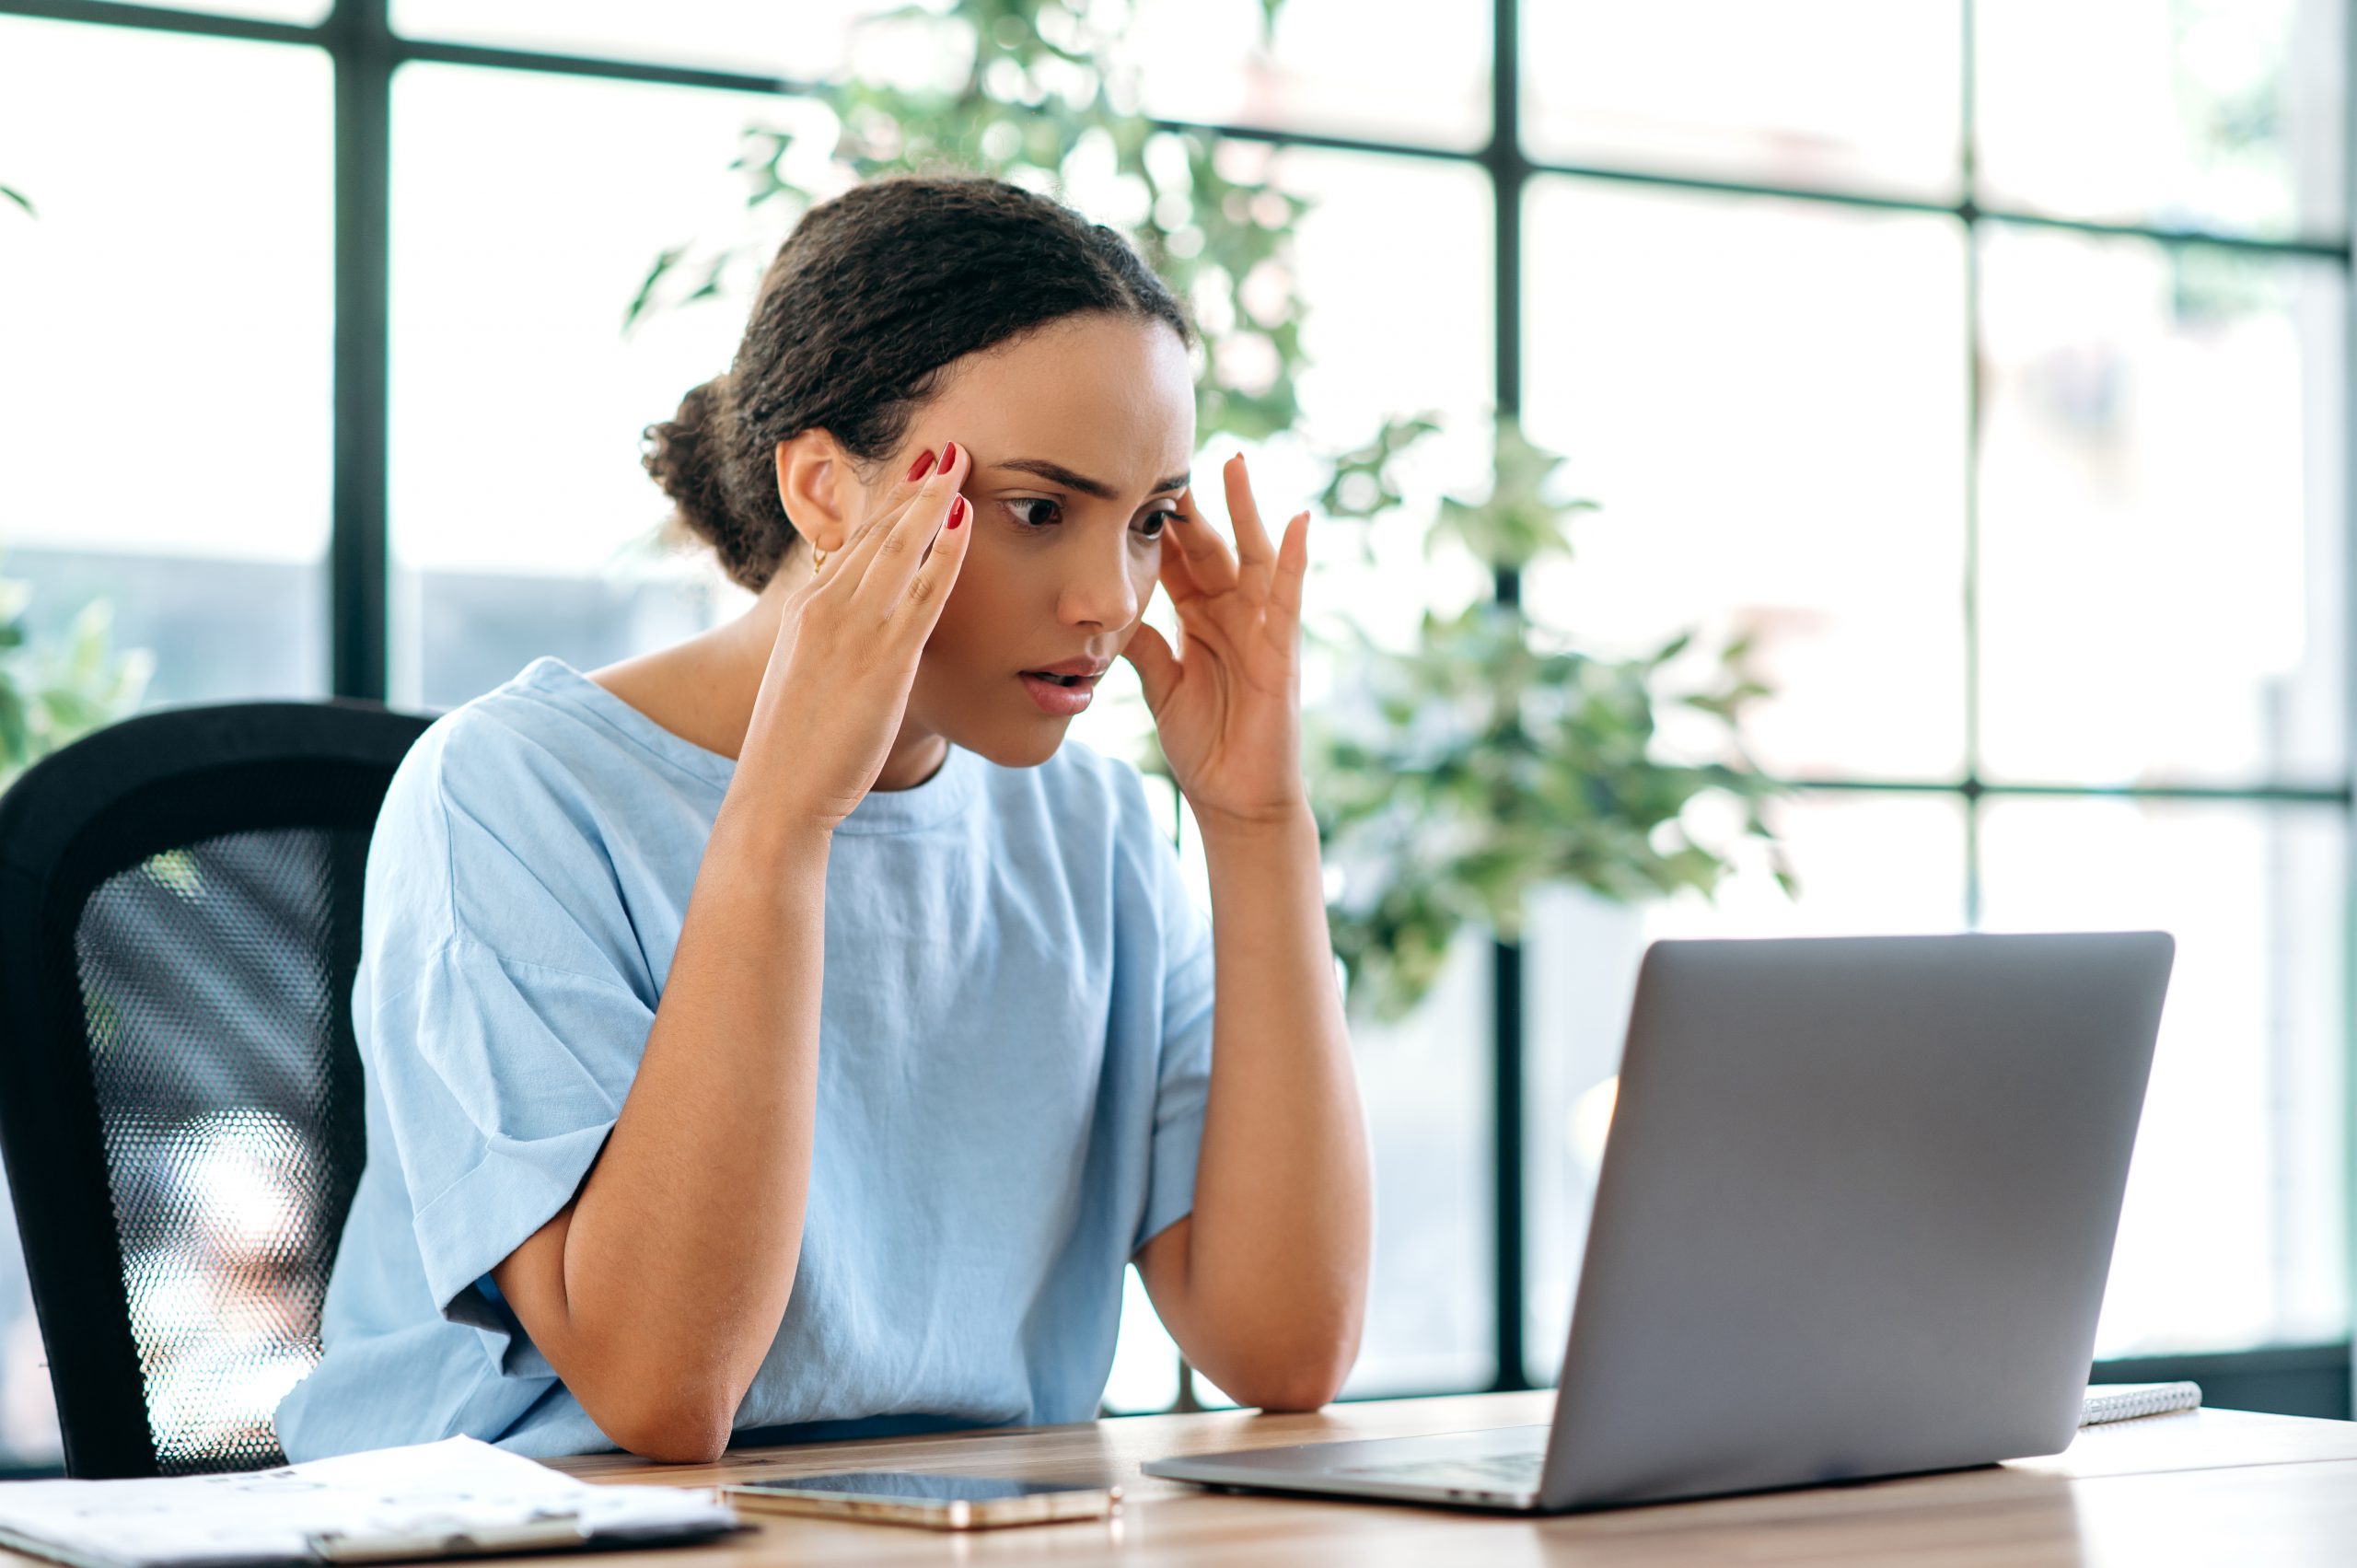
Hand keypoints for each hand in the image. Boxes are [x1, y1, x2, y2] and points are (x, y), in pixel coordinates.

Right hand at [744, 442, 973, 830]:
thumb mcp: (809, 681)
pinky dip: (945, 550)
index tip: (917, 474)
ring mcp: (852, 629)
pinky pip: (922, 592)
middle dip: (914, 486)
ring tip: (961, 460)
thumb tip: (862, 646)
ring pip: (899, 547)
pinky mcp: (882, 658)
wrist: (778, 792)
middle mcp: (826, 607)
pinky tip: (967, 519)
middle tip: (947, 447)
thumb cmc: (797, 749)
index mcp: (807, 609)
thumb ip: (835, 649)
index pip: (855, 542)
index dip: (890, 505)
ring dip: (933, 499)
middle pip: (877, 531)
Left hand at [1120, 453, 1310, 831]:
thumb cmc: (1203, 743)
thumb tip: (1111, 609)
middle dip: (1192, 505)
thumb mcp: (1160, 684)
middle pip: (1209, 547)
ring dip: (1243, 510)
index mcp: (1198, 621)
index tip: (1130, 481)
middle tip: (1170, 455)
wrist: (1234, 797)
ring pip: (1249, 556)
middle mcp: (1230, 615)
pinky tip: (1299, 520)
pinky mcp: (1282, 649)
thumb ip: (1143, 644)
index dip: (1156, 525)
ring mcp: (1259, 628)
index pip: (1175, 561)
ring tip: (1234, 462)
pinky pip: (1289, 595)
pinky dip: (1294, 558)